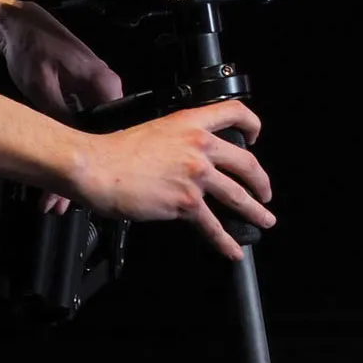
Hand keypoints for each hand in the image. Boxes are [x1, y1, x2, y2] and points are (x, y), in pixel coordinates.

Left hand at [0, 0, 125, 215]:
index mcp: (105, 84)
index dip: (94, 166)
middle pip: (100, 139)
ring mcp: (94, 91)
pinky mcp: (81, 92)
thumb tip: (69, 148)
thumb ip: (60, 117)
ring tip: (54, 192)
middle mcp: (106, 88)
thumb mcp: (42, 88)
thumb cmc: (33, 48)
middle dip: (80, 172)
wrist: (18, 24)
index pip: (112, 133)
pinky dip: (68, 145)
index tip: (74, 191)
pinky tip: (54, 164)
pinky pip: (80, 124)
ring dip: (72, 161)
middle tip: (58, 202)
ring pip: (88, 135)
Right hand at [72, 99, 275, 259]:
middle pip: (246, 163)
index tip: (254, 138)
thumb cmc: (116, 151)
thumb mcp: (156, 130)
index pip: (234, 113)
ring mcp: (195, 175)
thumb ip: (179, 140)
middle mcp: (198, 146)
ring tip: (264, 220)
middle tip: (265, 193)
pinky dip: (226, 240)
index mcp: (190, 123)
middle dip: (261, 182)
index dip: (252, 125)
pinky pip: (213, 225)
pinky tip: (233, 249)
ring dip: (255, 211)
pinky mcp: (186, 202)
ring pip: (237, 195)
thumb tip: (191, 158)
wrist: (97, 167)